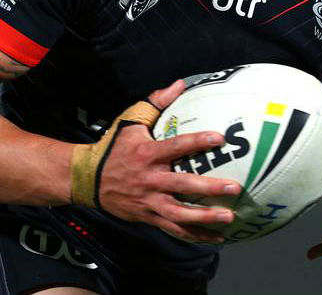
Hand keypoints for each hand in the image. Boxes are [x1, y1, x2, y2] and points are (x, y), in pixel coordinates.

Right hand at [98, 80, 242, 242]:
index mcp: (147, 154)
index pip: (176, 146)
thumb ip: (156, 102)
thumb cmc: (113, 146)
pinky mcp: (147, 216)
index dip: (198, 142)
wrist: (87, 178)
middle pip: (182, 186)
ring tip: (229, 217)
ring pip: (179, 214)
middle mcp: (149, 179)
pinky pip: (173, 228)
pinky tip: (215, 237)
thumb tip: (180, 84)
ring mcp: (148, 200)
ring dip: (205, 217)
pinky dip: (194, 234)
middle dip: (209, 188)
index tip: (220, 138)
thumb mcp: (130, 120)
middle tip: (234, 187)